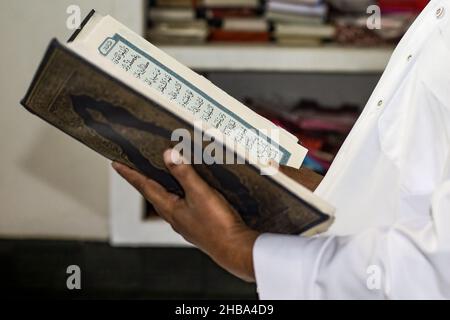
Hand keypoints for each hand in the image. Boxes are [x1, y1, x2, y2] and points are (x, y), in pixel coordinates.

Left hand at [112, 149, 259, 281]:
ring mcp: (185, 223)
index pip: (145, 187)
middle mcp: (174, 217)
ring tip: (158, 176)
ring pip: (168, 201)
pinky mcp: (198, 225)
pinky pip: (182, 206)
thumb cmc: (217, 224)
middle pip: (153, 194)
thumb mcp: (199, 193)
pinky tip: (187, 193)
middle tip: (134, 168)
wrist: (234, 248)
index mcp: (170, 209)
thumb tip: (168, 154)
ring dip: (161, 187)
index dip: (130, 174)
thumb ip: (184, 173)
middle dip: (143, 180)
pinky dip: (178, 194)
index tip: (116, 164)